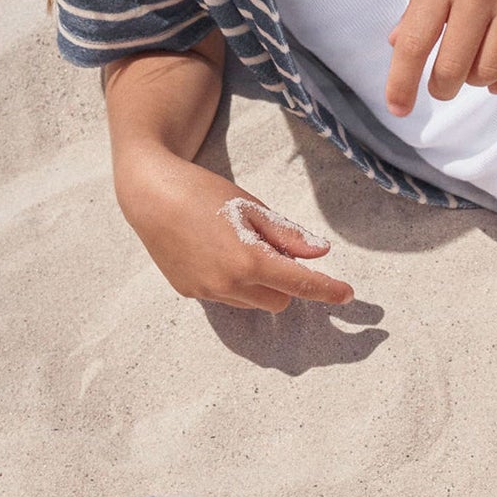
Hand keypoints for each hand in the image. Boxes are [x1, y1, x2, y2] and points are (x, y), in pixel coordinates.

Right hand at [117, 148, 352, 311]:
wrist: (150, 196)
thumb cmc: (202, 193)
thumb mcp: (251, 207)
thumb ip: (288, 234)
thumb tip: (320, 253)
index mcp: (249, 261)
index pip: (300, 284)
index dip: (327, 290)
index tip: (346, 295)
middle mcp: (228, 285)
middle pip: (279, 301)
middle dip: (284, 282)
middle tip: (270, 248)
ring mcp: (207, 293)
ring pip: (251, 302)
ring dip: (257, 285)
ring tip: (237, 247)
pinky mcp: (189, 292)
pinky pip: (225, 298)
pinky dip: (232, 284)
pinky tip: (214, 253)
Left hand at [386, 0, 496, 115]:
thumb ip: (424, 0)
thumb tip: (396, 44)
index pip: (414, 42)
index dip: (401, 83)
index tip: (398, 108)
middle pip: (452, 68)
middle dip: (443, 88)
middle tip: (445, 85)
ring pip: (489, 72)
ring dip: (478, 80)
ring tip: (478, 64)